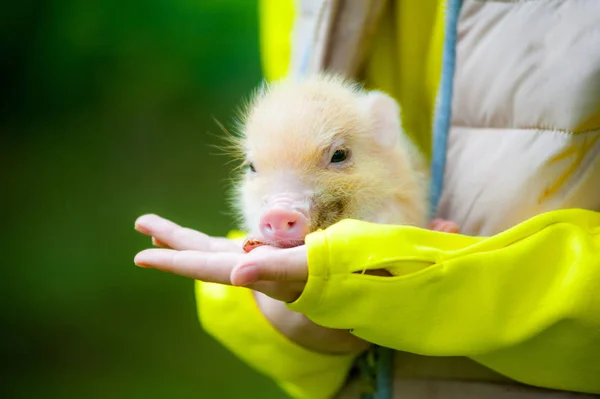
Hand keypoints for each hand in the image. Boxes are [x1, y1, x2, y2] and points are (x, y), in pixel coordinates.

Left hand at [133, 214, 370, 353]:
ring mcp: (260, 262)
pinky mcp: (270, 256)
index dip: (174, 260)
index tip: (141, 255)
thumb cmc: (337, 272)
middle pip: (202, 254)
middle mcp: (252, 268)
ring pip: (213, 250)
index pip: (206, 266)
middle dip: (171, 241)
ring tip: (159, 231)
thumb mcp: (307, 267)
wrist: (360, 278)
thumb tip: (236, 274)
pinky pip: (232, 248)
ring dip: (186, 239)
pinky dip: (211, 242)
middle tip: (141, 224)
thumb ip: (273, 270)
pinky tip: (204, 242)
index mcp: (256, 271)